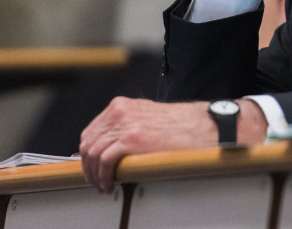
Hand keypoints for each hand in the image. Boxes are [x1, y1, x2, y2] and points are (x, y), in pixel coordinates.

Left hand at [79, 97, 266, 193]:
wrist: (204, 127)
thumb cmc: (183, 125)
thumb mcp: (148, 117)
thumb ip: (125, 126)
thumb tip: (106, 145)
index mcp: (122, 105)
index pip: (91, 130)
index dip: (88, 152)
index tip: (92, 166)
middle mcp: (120, 112)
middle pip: (88, 143)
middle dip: (88, 166)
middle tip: (95, 180)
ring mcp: (124, 125)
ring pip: (92, 154)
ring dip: (94, 175)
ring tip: (103, 185)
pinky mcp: (131, 140)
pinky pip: (104, 162)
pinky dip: (103, 177)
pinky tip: (109, 184)